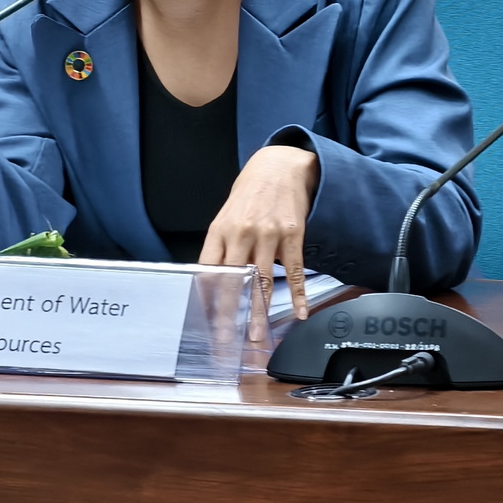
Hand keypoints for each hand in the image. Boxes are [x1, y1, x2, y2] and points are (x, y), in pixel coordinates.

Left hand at [200, 145, 319, 338]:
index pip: (208, 269)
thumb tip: (211, 278)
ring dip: (260, 312)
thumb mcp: (227, 214)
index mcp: (221, 229)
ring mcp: (268, 234)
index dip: (206, 297)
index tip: (204, 321)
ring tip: (258, 335)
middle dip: (228, 313)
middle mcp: (242, 232)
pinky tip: (299, 311)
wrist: (280, 164)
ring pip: (262, 280)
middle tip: (226, 338)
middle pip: (233, 280)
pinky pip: (294, 270)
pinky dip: (298, 294)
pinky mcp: (292, 234)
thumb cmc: (251, 191)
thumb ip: (220, 245)